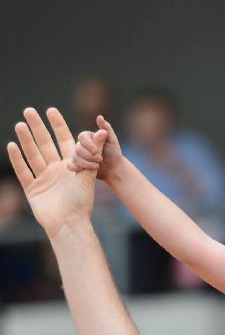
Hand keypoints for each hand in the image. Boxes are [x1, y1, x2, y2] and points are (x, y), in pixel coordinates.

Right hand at [7, 108, 105, 239]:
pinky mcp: (33, 189)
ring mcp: (44, 179)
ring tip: (20, 124)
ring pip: (33, 155)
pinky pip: (23, 171)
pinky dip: (17, 159)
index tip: (51, 110)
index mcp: (71, 165)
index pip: (63, 140)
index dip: (58, 126)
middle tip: (29, 111)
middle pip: (45, 144)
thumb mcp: (88, 172)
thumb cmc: (82, 200)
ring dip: (26, 140)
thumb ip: (92, 151)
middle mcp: (57, 170)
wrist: (69, 223)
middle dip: (37, 128)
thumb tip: (103, 130)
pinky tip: (12, 146)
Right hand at [68, 114, 123, 183]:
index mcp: (88, 137)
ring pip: (75, 157)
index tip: (96, 151)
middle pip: (77, 148)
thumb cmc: (114, 153)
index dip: (88, 144)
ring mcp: (78, 155)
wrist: (114, 169)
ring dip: (86, 163)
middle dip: (88, 155)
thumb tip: (99, 117)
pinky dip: (77, 168)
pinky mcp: (77, 165)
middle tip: (100, 159)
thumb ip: (106, 128)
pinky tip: (84, 171)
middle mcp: (81, 145)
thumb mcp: (112, 140)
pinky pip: (70, 165)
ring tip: (97, 166)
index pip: (82, 137)